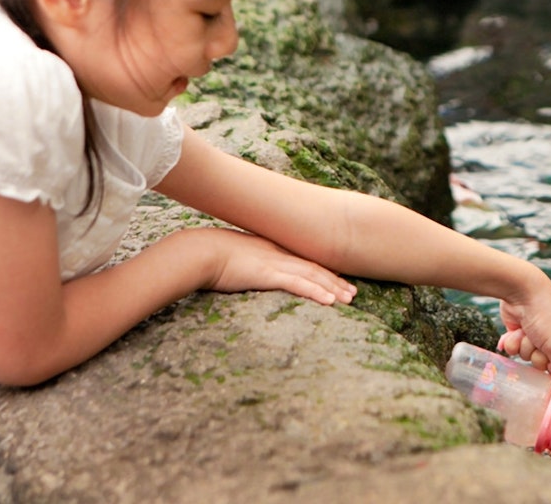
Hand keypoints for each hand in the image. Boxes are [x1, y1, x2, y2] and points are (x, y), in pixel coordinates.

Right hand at [190, 227, 356, 304]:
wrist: (198, 251)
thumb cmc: (210, 256)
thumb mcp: (235, 258)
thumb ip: (248, 265)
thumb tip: (251, 274)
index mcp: (272, 249)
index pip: (304, 261)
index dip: (324, 271)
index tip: (339, 280)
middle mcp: (278, 253)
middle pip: (314, 267)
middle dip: (335, 281)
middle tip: (353, 294)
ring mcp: (274, 262)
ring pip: (312, 276)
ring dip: (333, 288)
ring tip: (349, 299)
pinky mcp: (267, 274)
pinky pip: (297, 284)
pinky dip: (315, 292)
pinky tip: (329, 301)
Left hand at [497, 284, 550, 389]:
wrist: (520, 289)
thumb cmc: (544, 314)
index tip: (549, 367)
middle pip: (546, 364)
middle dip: (537, 356)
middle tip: (537, 343)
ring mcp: (538, 333)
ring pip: (529, 356)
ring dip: (524, 347)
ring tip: (526, 332)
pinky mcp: (521, 331)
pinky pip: (516, 348)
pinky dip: (513, 341)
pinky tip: (515, 331)